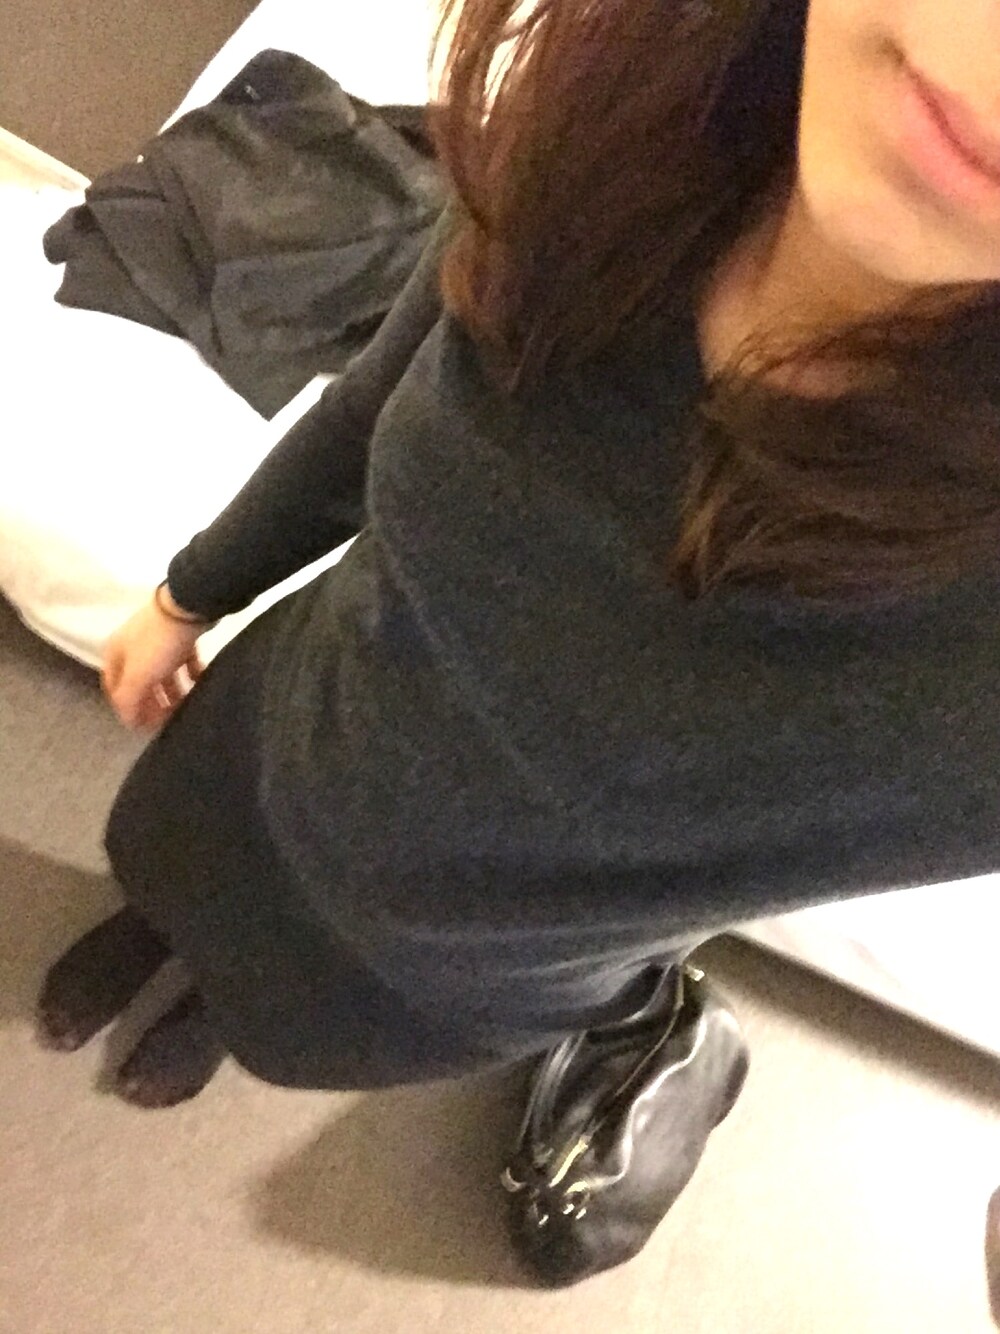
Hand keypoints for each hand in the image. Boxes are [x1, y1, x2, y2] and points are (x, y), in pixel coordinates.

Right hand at [101, 593, 207, 730]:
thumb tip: (129, 722)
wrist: (188, 605)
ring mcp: (157, 639)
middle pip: (140, 682)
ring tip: (186, 705)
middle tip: (169, 718)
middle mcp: (132, 645)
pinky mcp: (180, 634)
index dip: (128, 708)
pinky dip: (190, 673)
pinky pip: (183, 660)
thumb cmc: (158, 644)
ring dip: (173, 691)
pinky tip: (200, 681)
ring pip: (162, 673)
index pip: (114, 689)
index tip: (145, 725)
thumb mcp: (138, 676)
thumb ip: (129, 701)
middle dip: (153, 702)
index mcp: (115, 653)